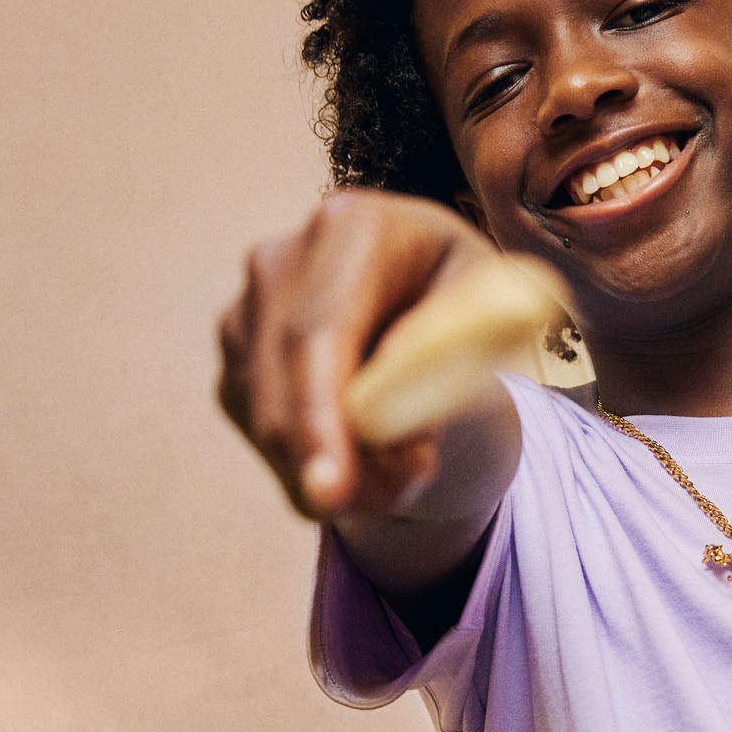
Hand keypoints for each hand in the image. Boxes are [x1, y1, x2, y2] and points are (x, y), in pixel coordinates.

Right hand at [217, 189, 499, 520]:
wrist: (428, 310)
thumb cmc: (472, 311)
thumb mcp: (494, 316)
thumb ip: (456, 341)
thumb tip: (394, 382)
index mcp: (354, 228)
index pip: (321, 329)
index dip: (321, 412)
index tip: (333, 489)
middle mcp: (282, 260)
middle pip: (282, 383)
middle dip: (329, 463)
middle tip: (394, 504)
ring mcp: (247, 311)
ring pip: (271, 425)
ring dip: (342, 474)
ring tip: (412, 467)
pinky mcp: (237, 362)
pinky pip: (265, 443)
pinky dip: (320, 472)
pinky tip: (369, 454)